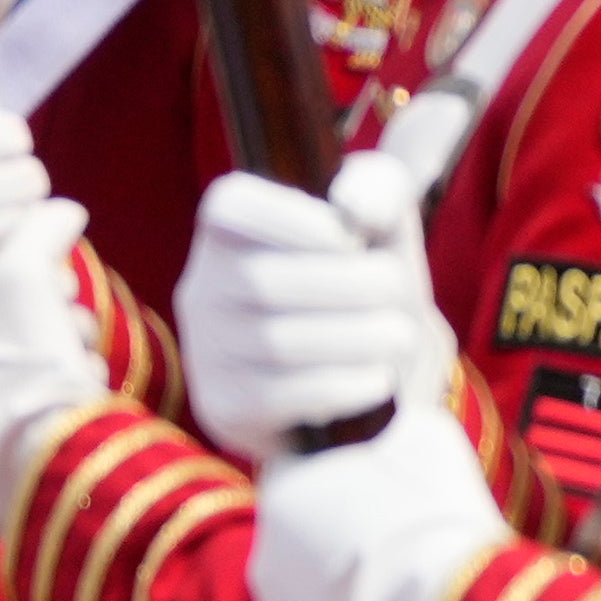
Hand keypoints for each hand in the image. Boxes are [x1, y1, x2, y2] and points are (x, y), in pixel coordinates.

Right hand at [175, 170, 455, 460]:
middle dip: (350, 286)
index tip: (348, 236)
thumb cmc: (368, 306)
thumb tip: (353, 204)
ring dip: (359, 337)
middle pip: (262, 280)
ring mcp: (206, 353)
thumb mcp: (385, 239)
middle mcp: (203, 291)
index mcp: (231, 235)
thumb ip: (382, 192)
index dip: (288, 218)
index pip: (228, 205)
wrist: (365, 402)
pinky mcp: (223, 408)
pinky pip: (283, 395)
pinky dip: (346, 385)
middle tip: (397, 294)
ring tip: (397, 338)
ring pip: (276, 341)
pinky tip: (374, 382)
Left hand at [247, 407, 513, 600]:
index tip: (382, 499)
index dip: (346, 488)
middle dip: (345, 549)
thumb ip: (382, 436)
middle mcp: (264, 560)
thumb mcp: (422, 438)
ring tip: (407, 600)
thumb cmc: (440, 518)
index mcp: (282, 494)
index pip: (301, 478)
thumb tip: (379, 435)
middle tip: (400, 554)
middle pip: (305, 547)